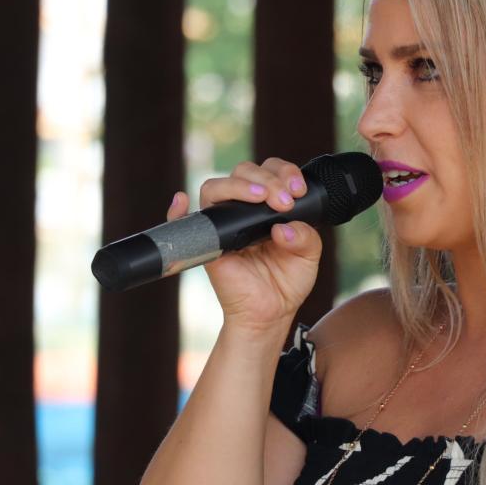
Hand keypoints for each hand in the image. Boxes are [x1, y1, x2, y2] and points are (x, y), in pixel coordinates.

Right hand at [167, 158, 321, 332]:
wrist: (270, 313)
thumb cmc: (286, 282)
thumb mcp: (308, 256)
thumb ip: (305, 237)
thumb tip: (282, 228)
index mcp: (268, 204)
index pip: (270, 171)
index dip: (284, 172)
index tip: (299, 190)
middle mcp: (244, 208)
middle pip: (244, 171)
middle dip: (268, 179)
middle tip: (285, 201)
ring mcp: (223, 223)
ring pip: (216, 187)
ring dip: (240, 186)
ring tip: (263, 198)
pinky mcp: (208, 242)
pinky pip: (184, 222)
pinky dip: (177, 210)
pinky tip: (182, 201)